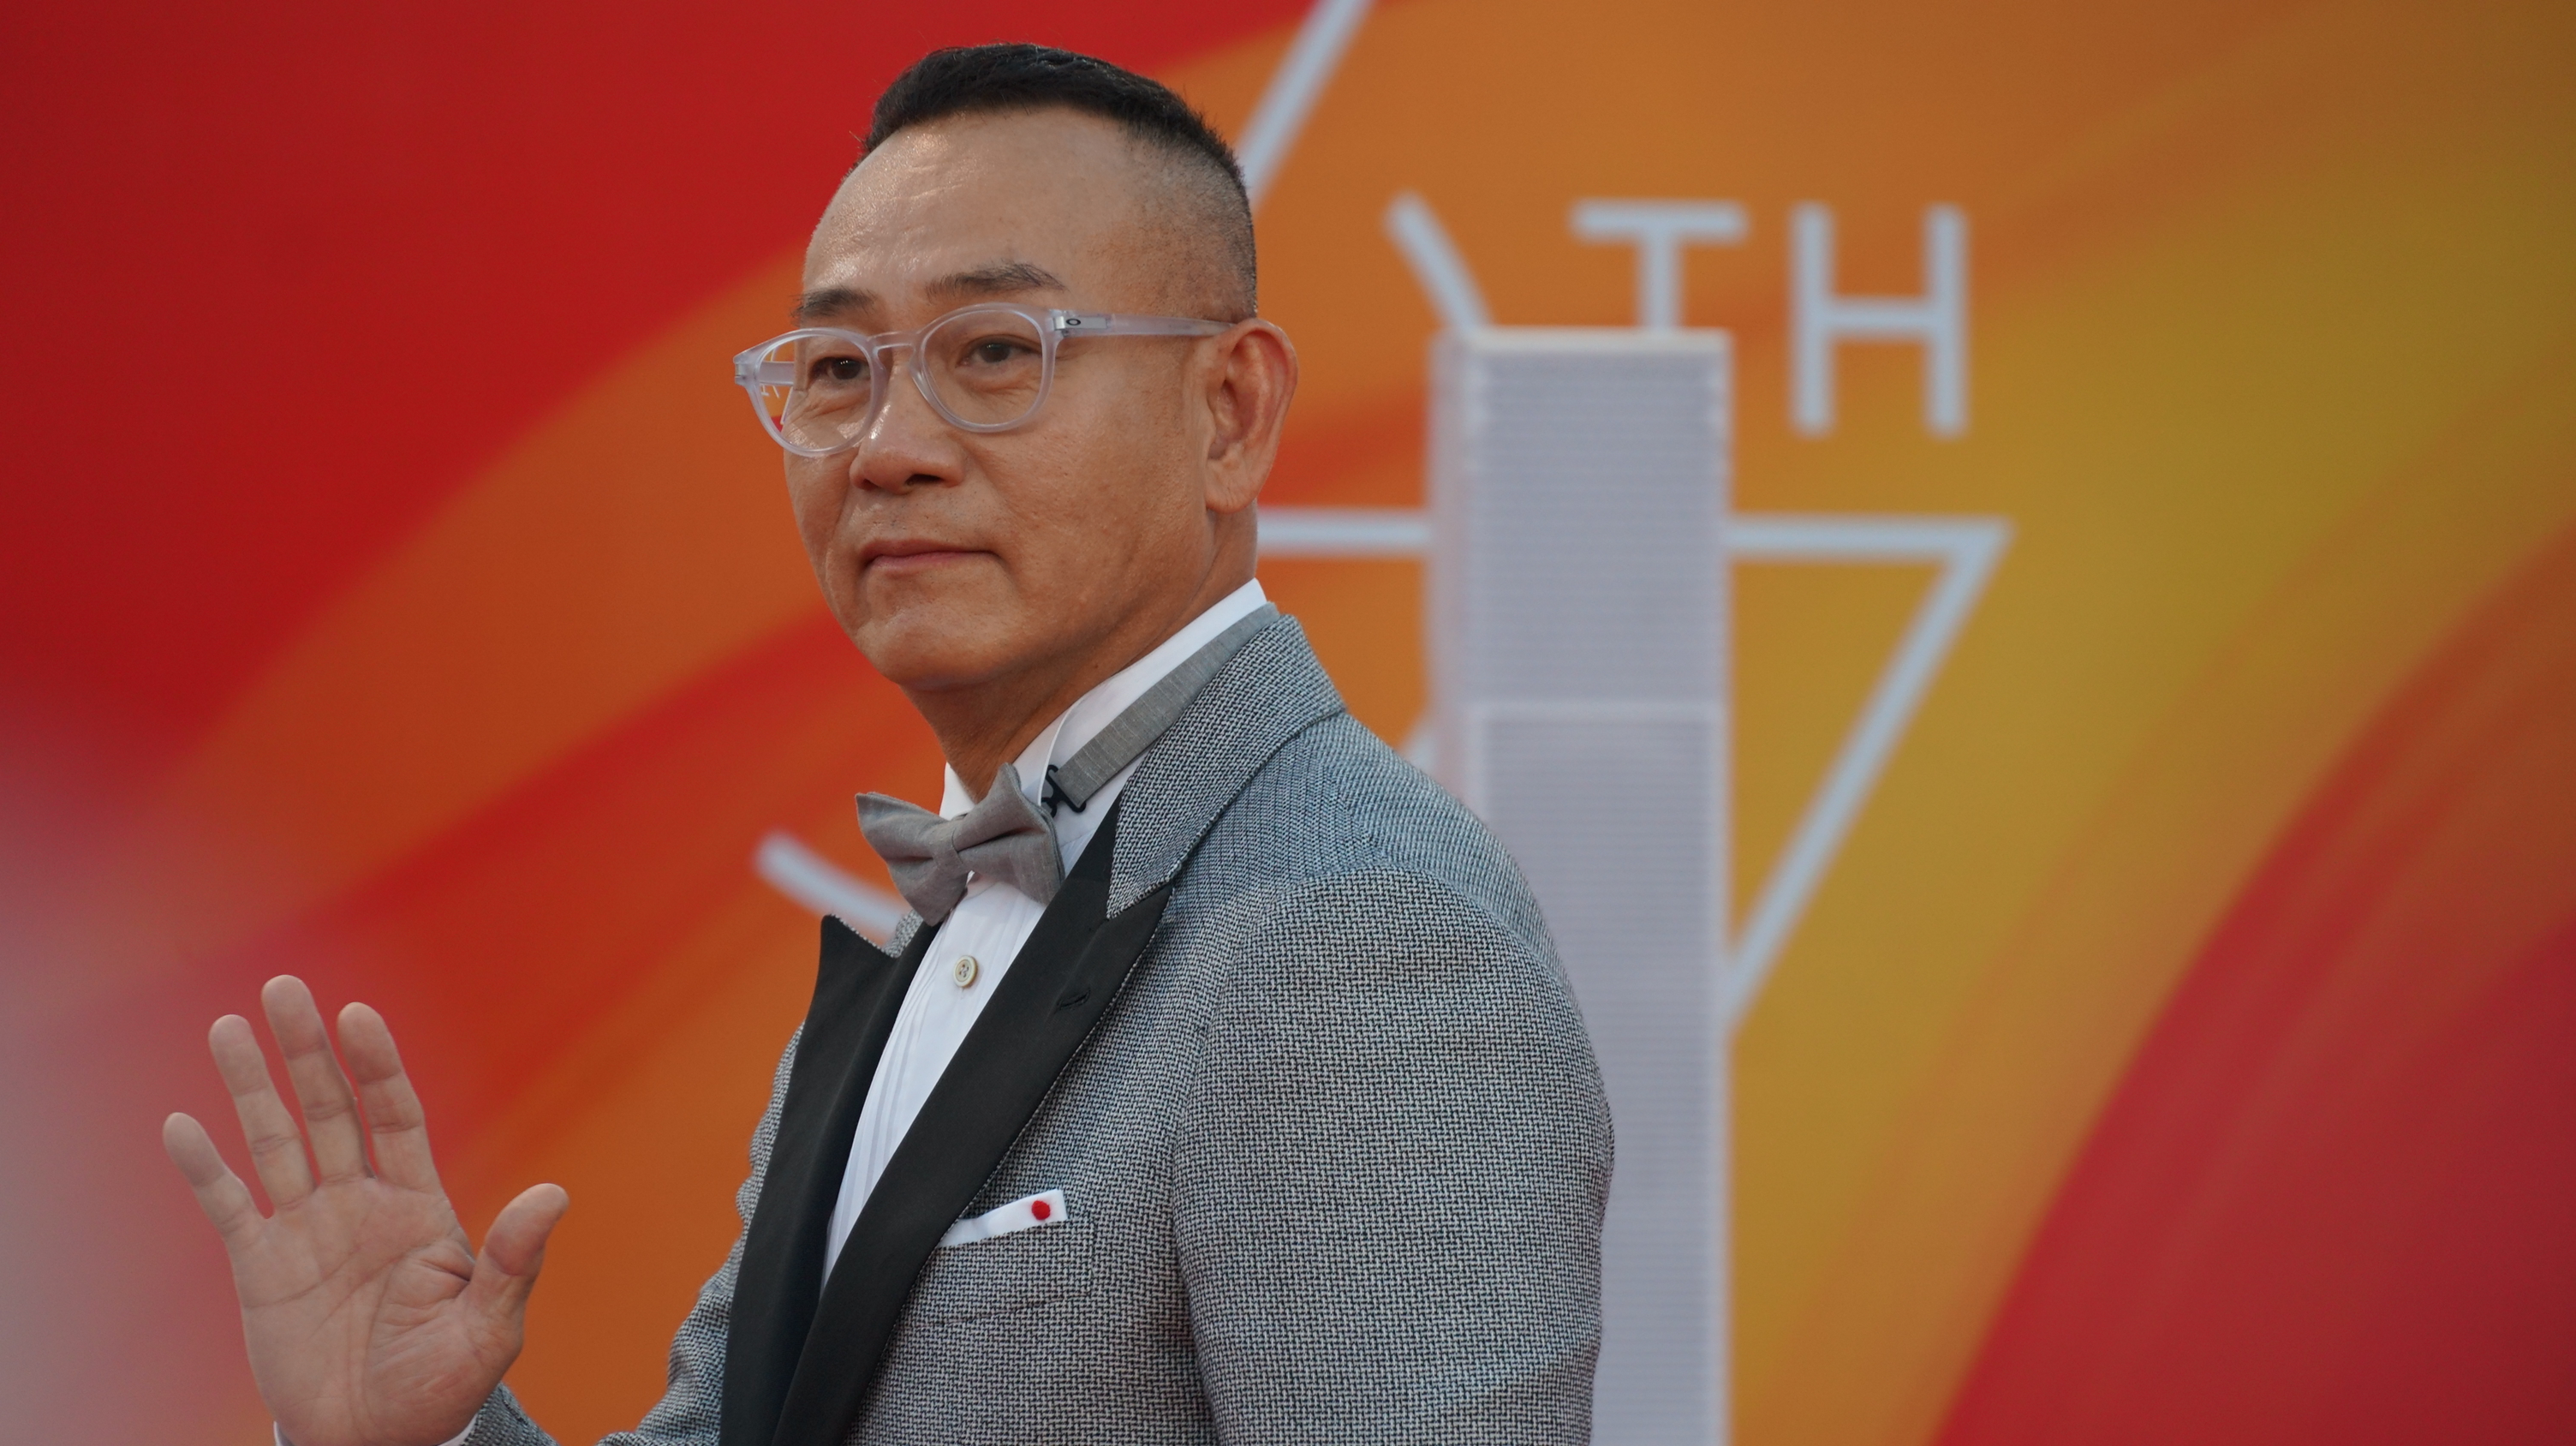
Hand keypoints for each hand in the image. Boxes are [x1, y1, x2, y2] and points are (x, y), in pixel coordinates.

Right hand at [162, 976, 568, 1445]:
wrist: (378, 1437)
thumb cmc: (443, 1383)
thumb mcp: (490, 1325)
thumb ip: (514, 1259)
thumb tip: (556, 1193)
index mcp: (419, 1205)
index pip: (396, 1116)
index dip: (377, 1066)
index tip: (358, 1016)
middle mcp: (360, 1203)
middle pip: (330, 1111)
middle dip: (307, 1052)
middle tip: (284, 987)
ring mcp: (307, 1230)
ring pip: (275, 1142)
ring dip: (251, 1086)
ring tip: (227, 1026)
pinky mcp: (261, 1267)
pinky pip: (229, 1205)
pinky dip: (204, 1166)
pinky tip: (182, 1123)